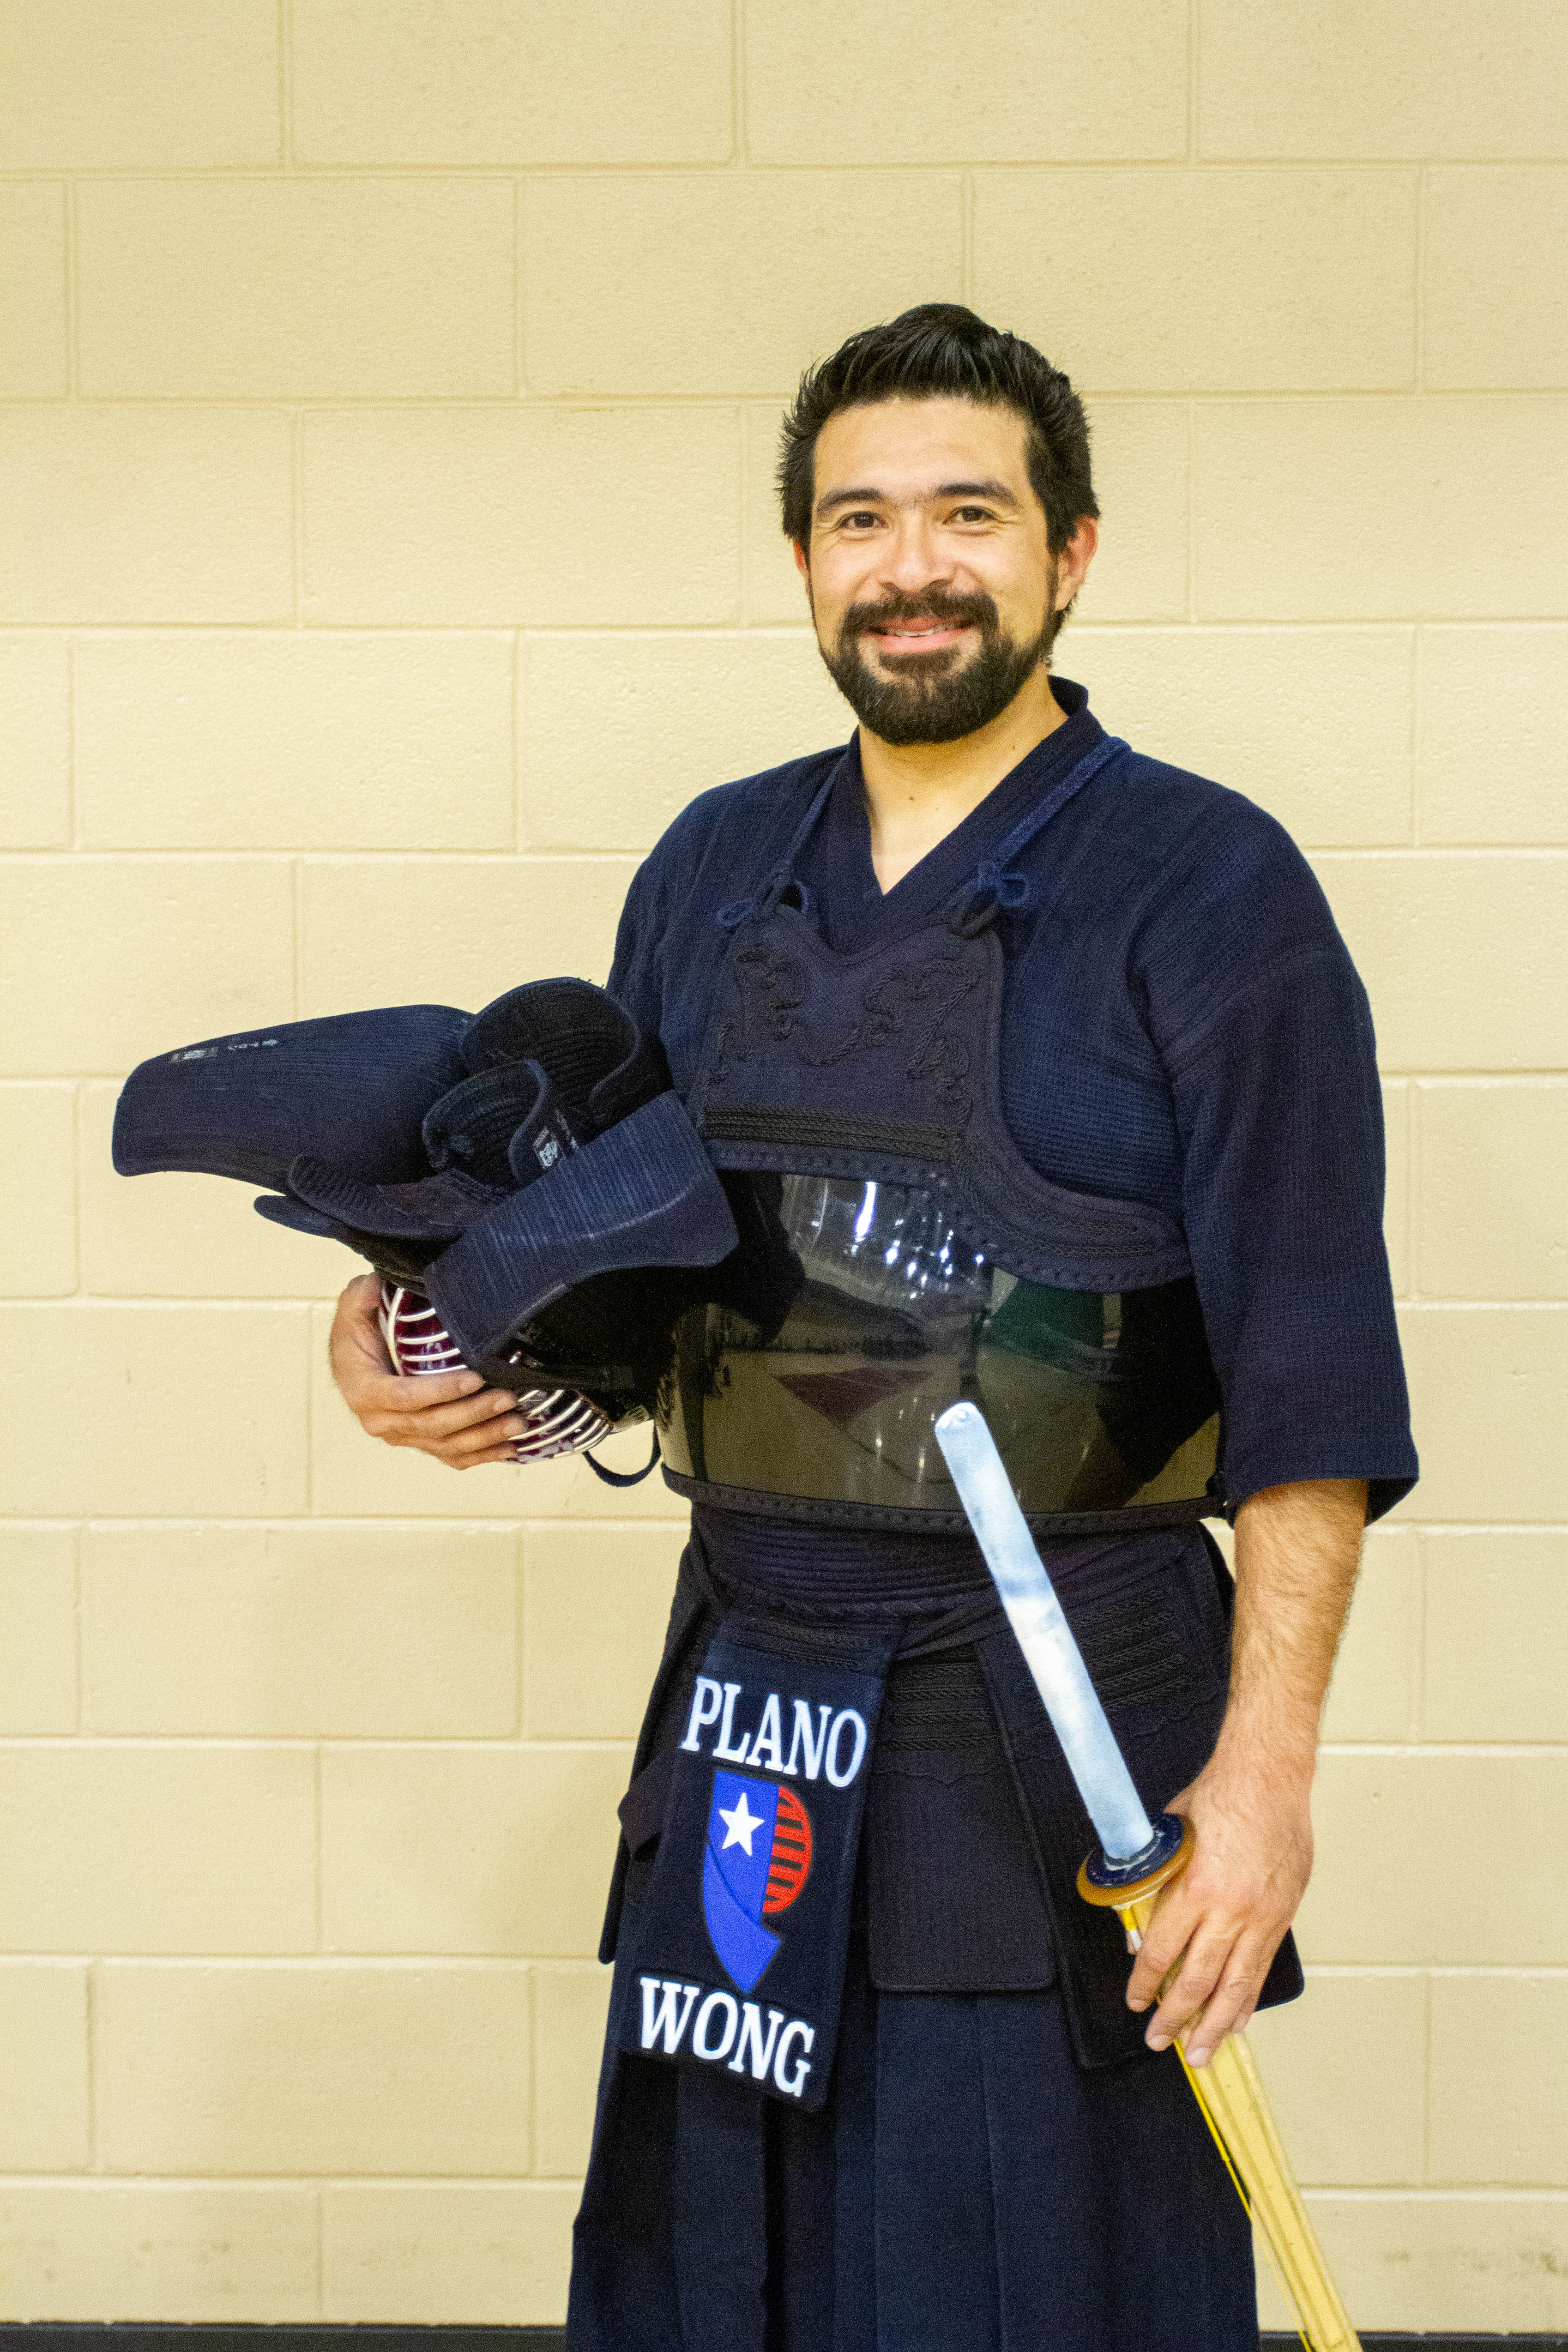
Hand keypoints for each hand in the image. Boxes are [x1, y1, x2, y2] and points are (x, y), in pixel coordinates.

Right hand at [328, 1273, 526, 1468]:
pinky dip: (481, 1455)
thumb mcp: (353, 1307)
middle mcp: (382, 1421)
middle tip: (508, 1398)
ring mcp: (402, 1436)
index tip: (475, 1378)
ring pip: (446, 1445)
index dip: (441, 1391)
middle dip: (473, 1414)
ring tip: (517, 1422)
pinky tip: (508, 1448)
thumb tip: (372, 1286)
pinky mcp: (418, 1442)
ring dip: (484, 1437)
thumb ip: (360, 1297)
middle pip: (432, 1425)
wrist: (354, 1362)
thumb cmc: (358, 1336)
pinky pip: (450, 1456)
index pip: (405, 1397)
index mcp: (365, 1391)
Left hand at [1124, 1753, 1312, 2067]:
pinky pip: (1261, 1967)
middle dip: (1176, 2018)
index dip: (1146, 1983)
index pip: (1162, 1952)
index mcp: (1196, 1888)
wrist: (1268, 1778)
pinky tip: (1237, 2019)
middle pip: (1198, 1980)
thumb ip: (1154, 1882)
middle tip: (1160, 2041)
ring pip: (1235, 1985)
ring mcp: (1260, 1916)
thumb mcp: (1169, 1838)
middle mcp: (1230, 1910)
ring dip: (1215, 2024)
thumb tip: (1138, 1923)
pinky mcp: (1281, 1915)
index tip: (1136, 2001)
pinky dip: (1248, 1998)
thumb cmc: (1219, 1798)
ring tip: (1201, 2051)